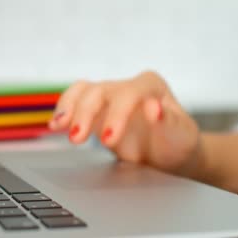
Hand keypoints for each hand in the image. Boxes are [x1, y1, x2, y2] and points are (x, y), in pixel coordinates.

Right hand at [49, 71, 202, 176]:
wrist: (169, 152)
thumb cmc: (178, 140)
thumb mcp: (182, 134)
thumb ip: (169, 121)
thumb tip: (154, 110)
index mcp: (150, 85)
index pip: (129, 93)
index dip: (116, 114)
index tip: (108, 139)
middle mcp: (126, 86)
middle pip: (100, 91)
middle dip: (85, 114)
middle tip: (78, 139)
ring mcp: (109, 96)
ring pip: (82, 91)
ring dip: (68, 108)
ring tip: (58, 127)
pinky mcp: (95, 109)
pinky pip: (74, 102)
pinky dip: (63, 112)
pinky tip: (55, 126)